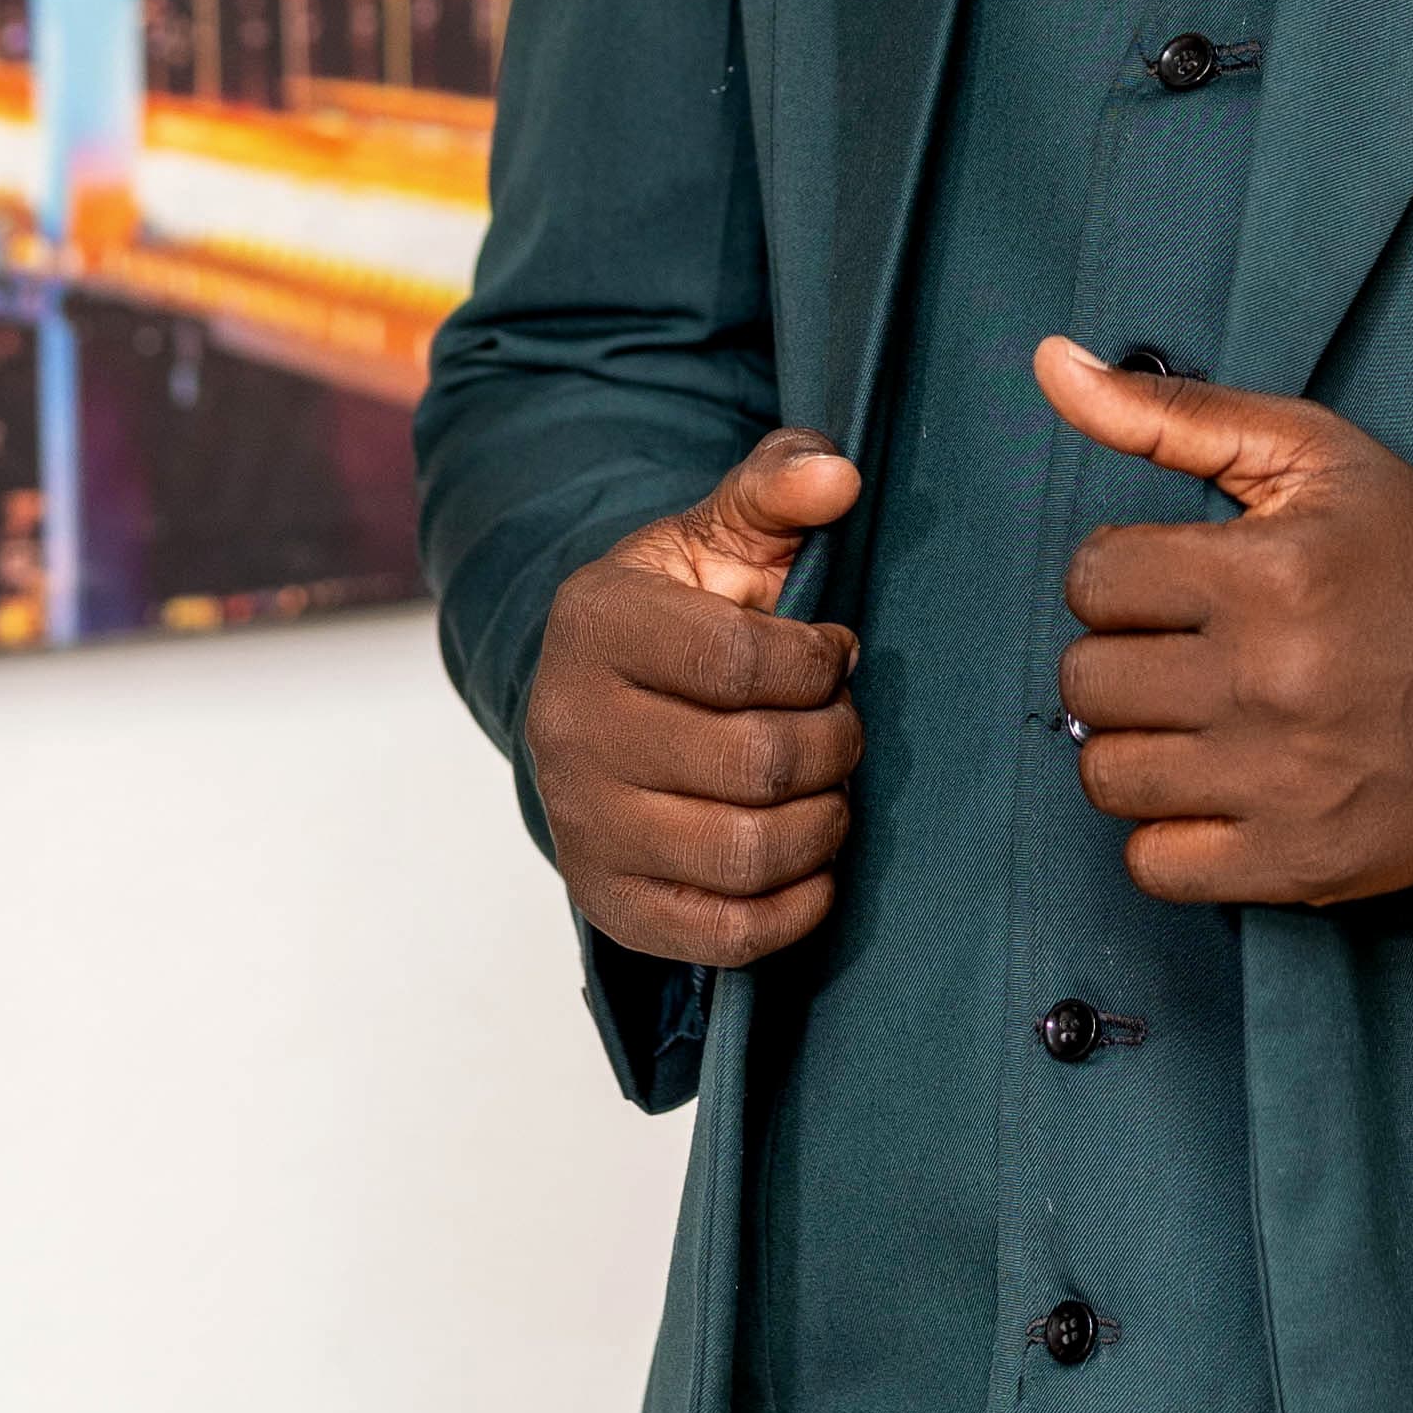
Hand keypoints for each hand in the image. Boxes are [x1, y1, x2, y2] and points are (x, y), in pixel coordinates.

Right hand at [524, 431, 863, 967]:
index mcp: (598, 623)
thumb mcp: (721, 532)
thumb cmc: (683, 611)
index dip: (817, 664)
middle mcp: (571, 728)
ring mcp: (584, 823)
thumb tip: (839, 477)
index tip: (831, 655)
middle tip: (842, 728)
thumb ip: (779, 486)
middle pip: (756, 763)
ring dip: (823, 824)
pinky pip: (723, 935)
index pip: (739, 662)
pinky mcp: (608, 900)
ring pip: (746, 853)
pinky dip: (793, 909)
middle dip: (833, 745)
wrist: (604, 698)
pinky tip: (812, 862)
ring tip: (828, 789)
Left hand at [1037, 339, 1412, 906]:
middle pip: (1087, 683)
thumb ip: (1173, 414)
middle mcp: (1270, 682)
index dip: (1124, 574)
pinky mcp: (1299, 863)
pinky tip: (1220, 787)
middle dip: (1123, 658)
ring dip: (1138, 745)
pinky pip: (1155, 866)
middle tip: (1187, 652)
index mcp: (1270, 573)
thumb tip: (1050, 364)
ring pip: (1107, 776)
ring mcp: (1283, 784)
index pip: (1094, 581)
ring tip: (1200, 719)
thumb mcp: (1315, 456)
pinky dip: (1171, 832)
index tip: (1177, 583)